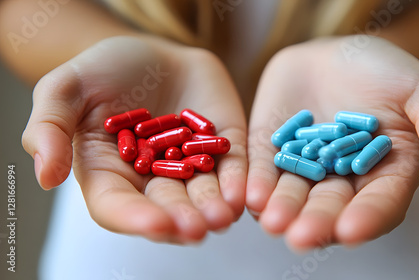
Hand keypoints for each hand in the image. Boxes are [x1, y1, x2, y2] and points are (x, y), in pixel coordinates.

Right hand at [22, 36, 246, 242]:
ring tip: (222, 216)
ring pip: (203, 193)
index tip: (156, 224)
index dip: (136, 218)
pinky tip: (241, 194)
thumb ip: (49, 128)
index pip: (118, 206)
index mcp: (111, 173)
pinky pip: (232, 167)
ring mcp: (190, 163)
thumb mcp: (65, 89)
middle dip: (182, 219)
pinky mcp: (222, 146)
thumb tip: (46, 176)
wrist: (150, 50)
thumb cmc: (102, 71)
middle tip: (197, 228)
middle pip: (167, 206)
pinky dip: (237, 181)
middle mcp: (153, 178)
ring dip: (214, 207)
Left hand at [246, 36, 418, 249]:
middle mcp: (342, 179)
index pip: (380, 202)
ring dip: (282, 210)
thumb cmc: (387, 73)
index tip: (352, 230)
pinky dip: (258, 182)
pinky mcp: (272, 150)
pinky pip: (264, 169)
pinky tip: (250, 195)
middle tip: (301, 237)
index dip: (368, 217)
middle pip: (330, 206)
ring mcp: (305, 166)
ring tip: (273, 221)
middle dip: (316, 222)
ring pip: (293, 194)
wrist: (340, 52)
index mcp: (384, 174)